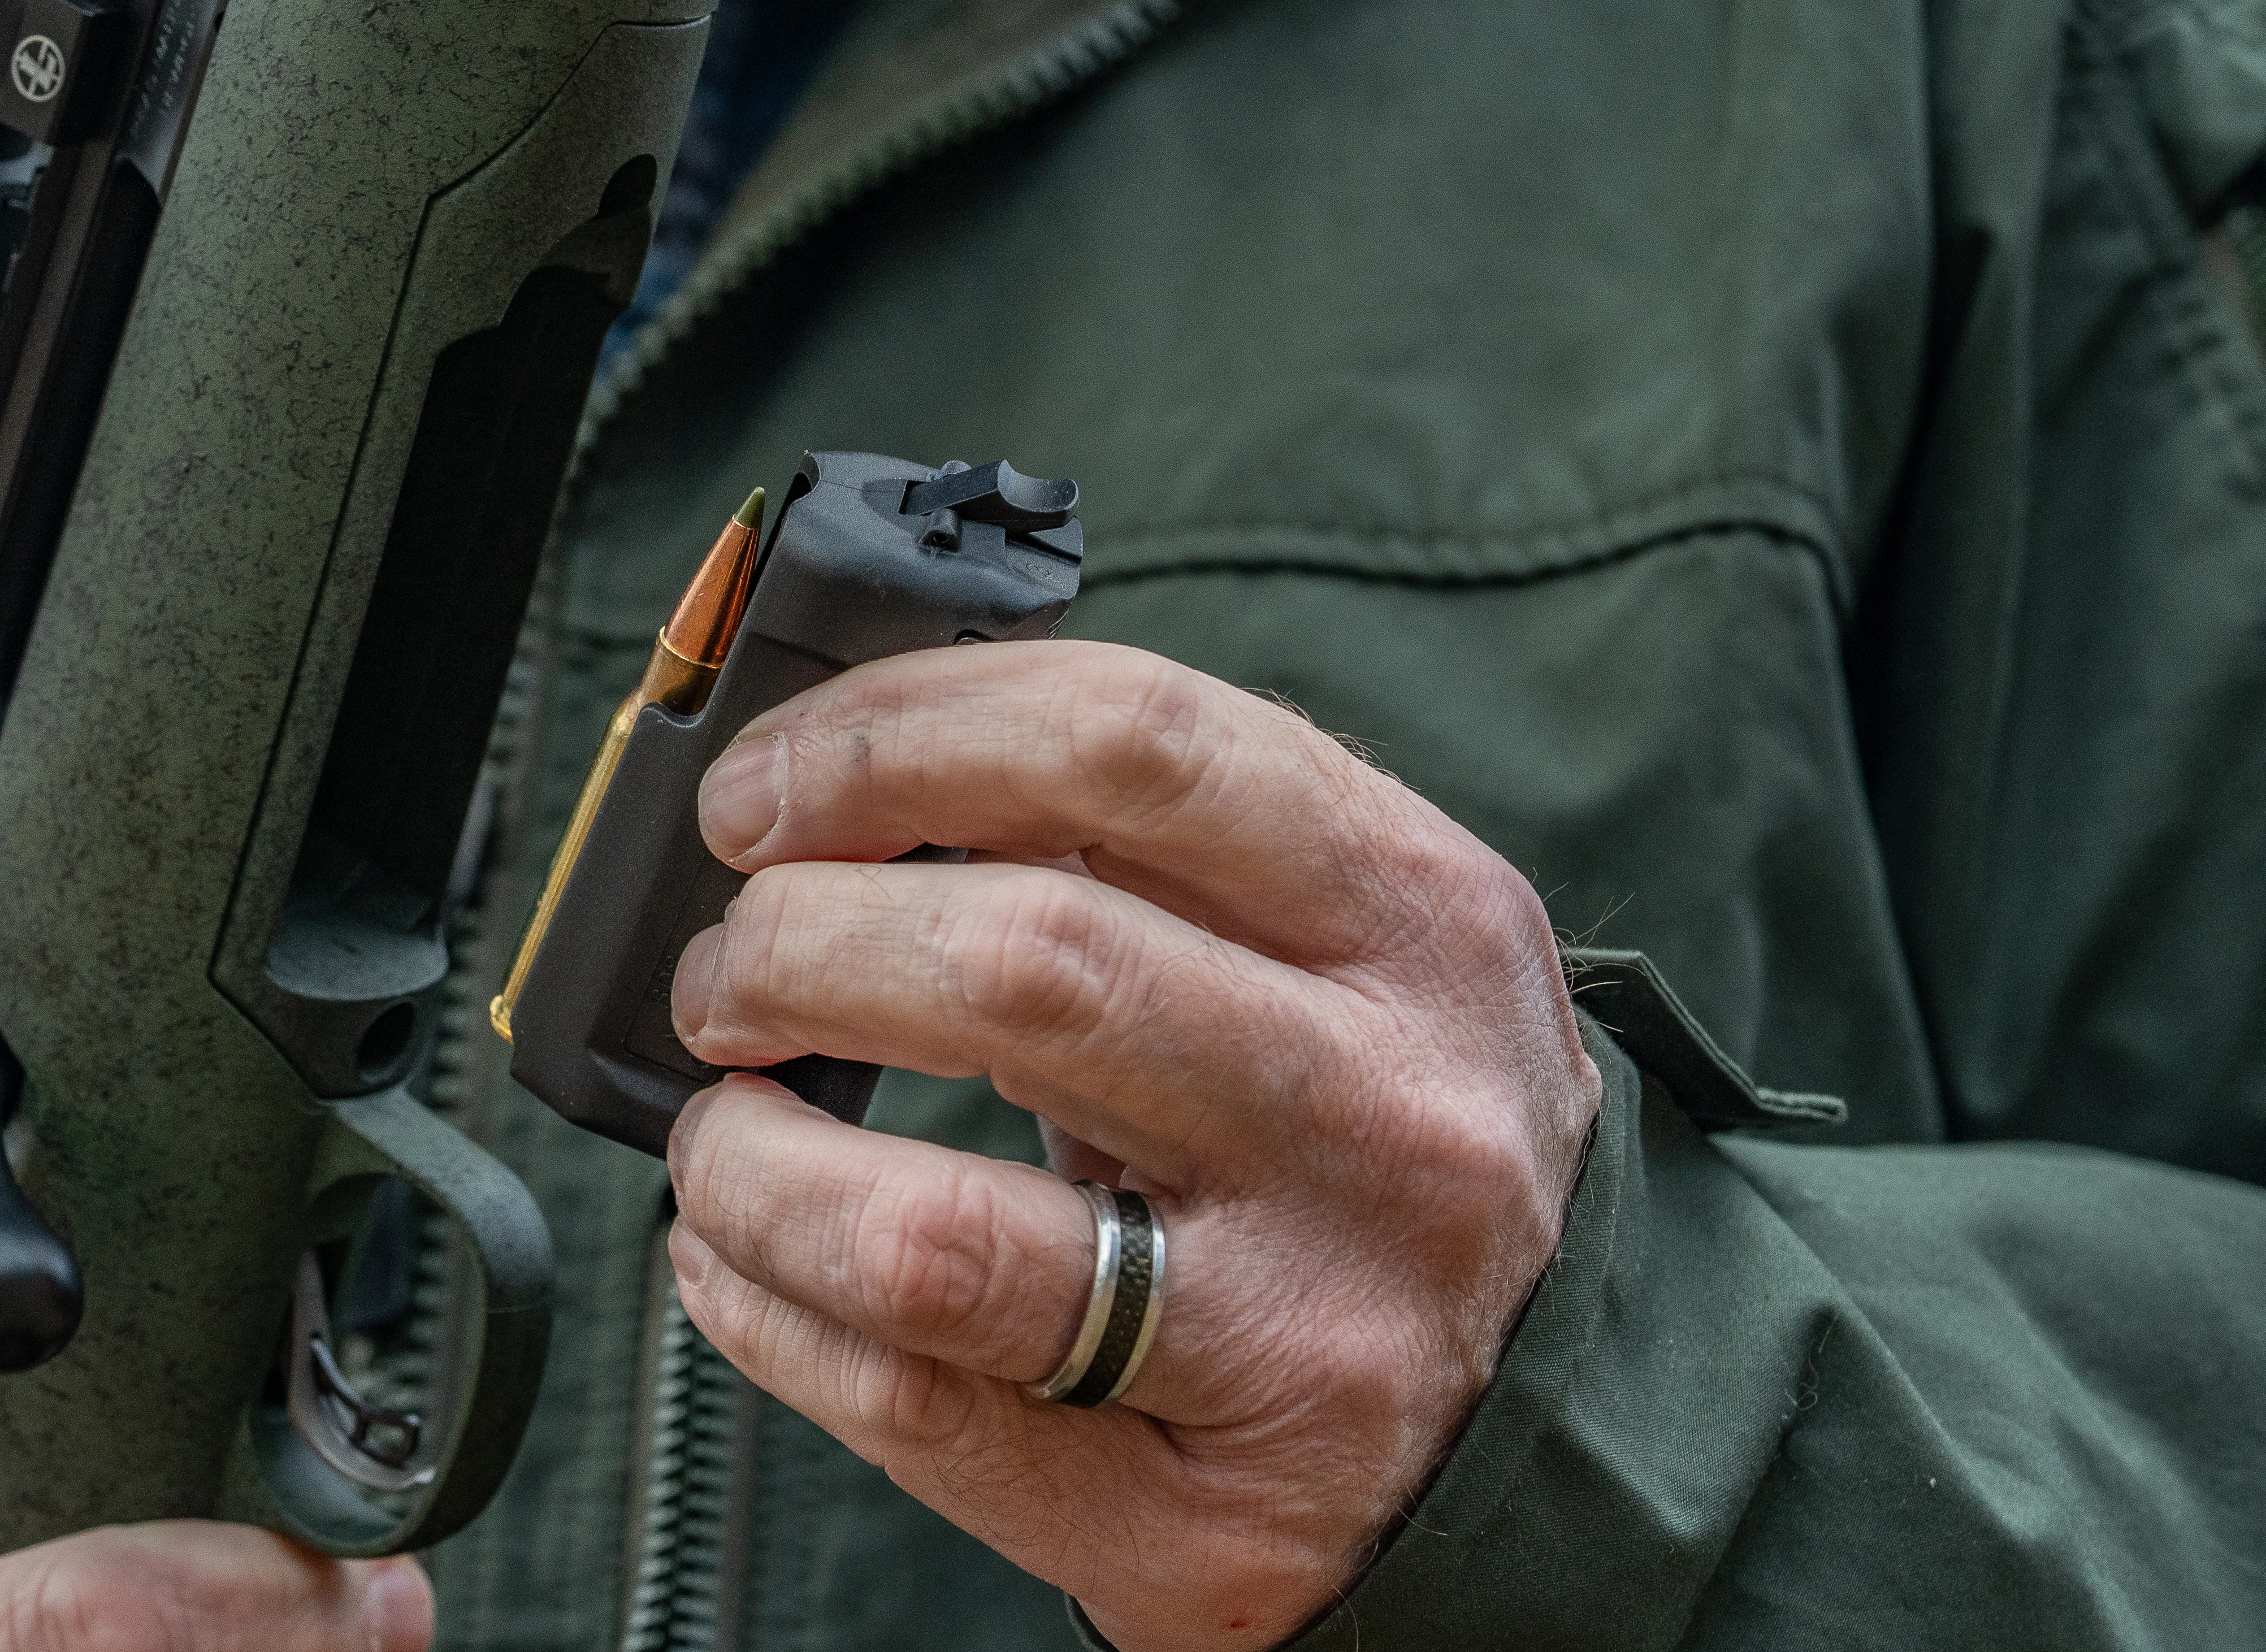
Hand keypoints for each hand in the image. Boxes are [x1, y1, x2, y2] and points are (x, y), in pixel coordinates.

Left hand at [663, 641, 1600, 1649]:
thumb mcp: (1348, 943)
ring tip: (723, 1128)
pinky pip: (908, 1401)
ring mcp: (1300, 1339)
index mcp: (1424, 928)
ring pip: (929, 1233)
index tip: (760, 787)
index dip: (895, 740)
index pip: (1130, 748)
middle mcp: (1383, 1126)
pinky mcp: (1201, 1524)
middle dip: (793, 947)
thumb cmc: (1377, 1141)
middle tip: (728, 972)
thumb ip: (1146, 843)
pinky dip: (765, 1309)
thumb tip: (846, 779)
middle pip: (1020, 967)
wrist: (1542, 1435)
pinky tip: (738, 1259)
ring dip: (753, 1159)